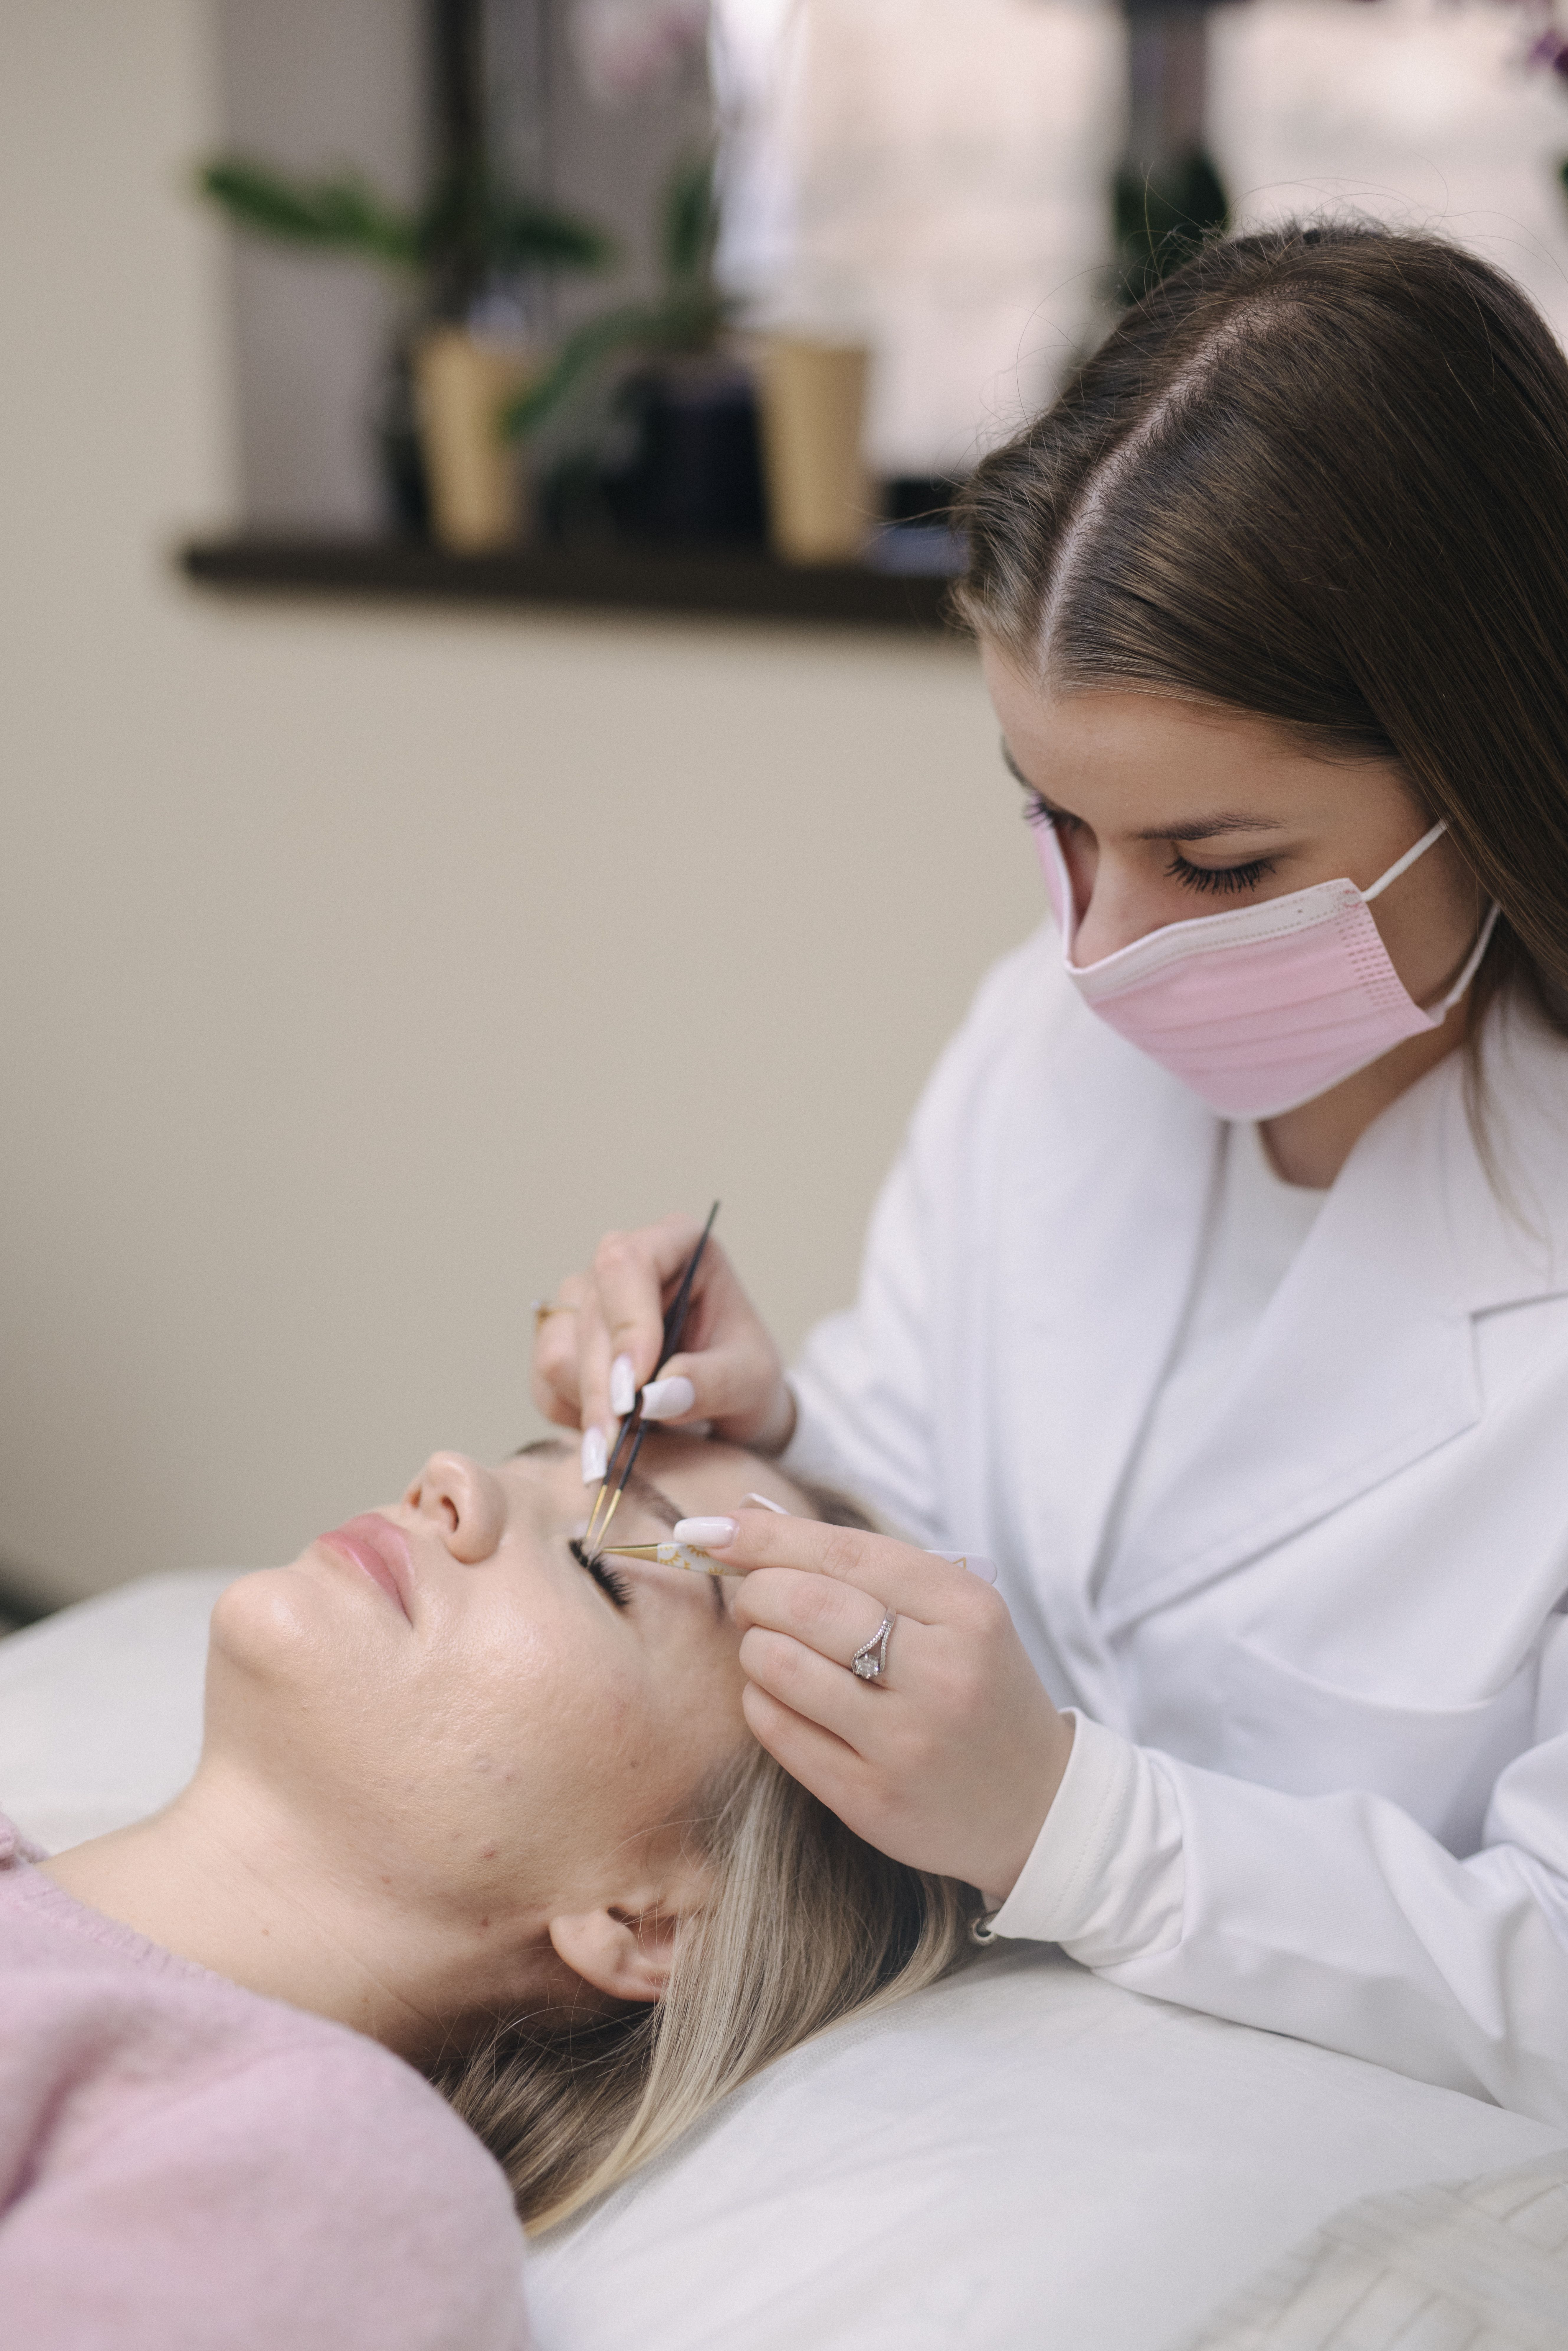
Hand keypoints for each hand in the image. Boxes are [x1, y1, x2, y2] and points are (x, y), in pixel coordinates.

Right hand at [531, 1215, 794, 1462]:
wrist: (729, 1402)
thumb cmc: (745, 1374)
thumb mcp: (752, 1380)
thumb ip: (711, 1383)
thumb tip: (654, 1397)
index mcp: (678, 1245)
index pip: (628, 1264)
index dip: (626, 1324)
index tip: (635, 1389)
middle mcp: (623, 1263)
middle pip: (591, 1316)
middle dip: (602, 1388)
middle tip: (614, 1449)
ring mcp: (586, 1298)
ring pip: (559, 1352)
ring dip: (588, 1407)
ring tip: (623, 1447)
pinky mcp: (563, 1338)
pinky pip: (545, 1381)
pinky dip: (573, 1415)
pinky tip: (609, 1434)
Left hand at [708, 1511, 1073, 1897]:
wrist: (1036, 1804)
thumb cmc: (977, 1685)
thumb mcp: (952, 1611)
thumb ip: (863, 1564)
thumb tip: (748, 1517)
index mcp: (966, 1610)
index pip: (844, 1551)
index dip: (766, 1535)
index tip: (713, 1527)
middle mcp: (940, 1673)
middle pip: (802, 1604)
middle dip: (754, 1591)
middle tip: (752, 1598)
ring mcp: (905, 1742)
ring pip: (779, 1666)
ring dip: (753, 1648)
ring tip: (771, 1648)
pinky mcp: (870, 1799)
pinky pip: (776, 1730)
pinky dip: (760, 1700)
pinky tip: (781, 1696)